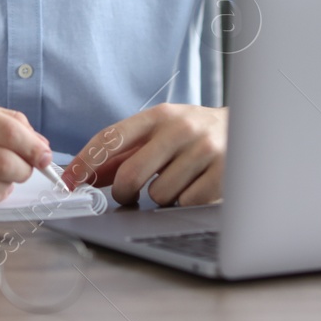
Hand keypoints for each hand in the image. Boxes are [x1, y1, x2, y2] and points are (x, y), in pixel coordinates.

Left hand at [63, 104, 226, 207]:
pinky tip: (195, 188)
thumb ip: (124, 152)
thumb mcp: (160, 132)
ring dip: (161, 198)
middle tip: (131, 194)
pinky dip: (185, 203)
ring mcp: (203, 151)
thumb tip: (85, 174)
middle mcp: (180, 129)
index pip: (111, 137)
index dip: (85, 161)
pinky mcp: (223, 174)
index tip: (69, 181)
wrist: (252, 129)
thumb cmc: (195, 135)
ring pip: (158, 195)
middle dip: (123, 193)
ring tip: (177, 182)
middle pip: (130, 174)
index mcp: (159, 115)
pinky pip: (185, 204)